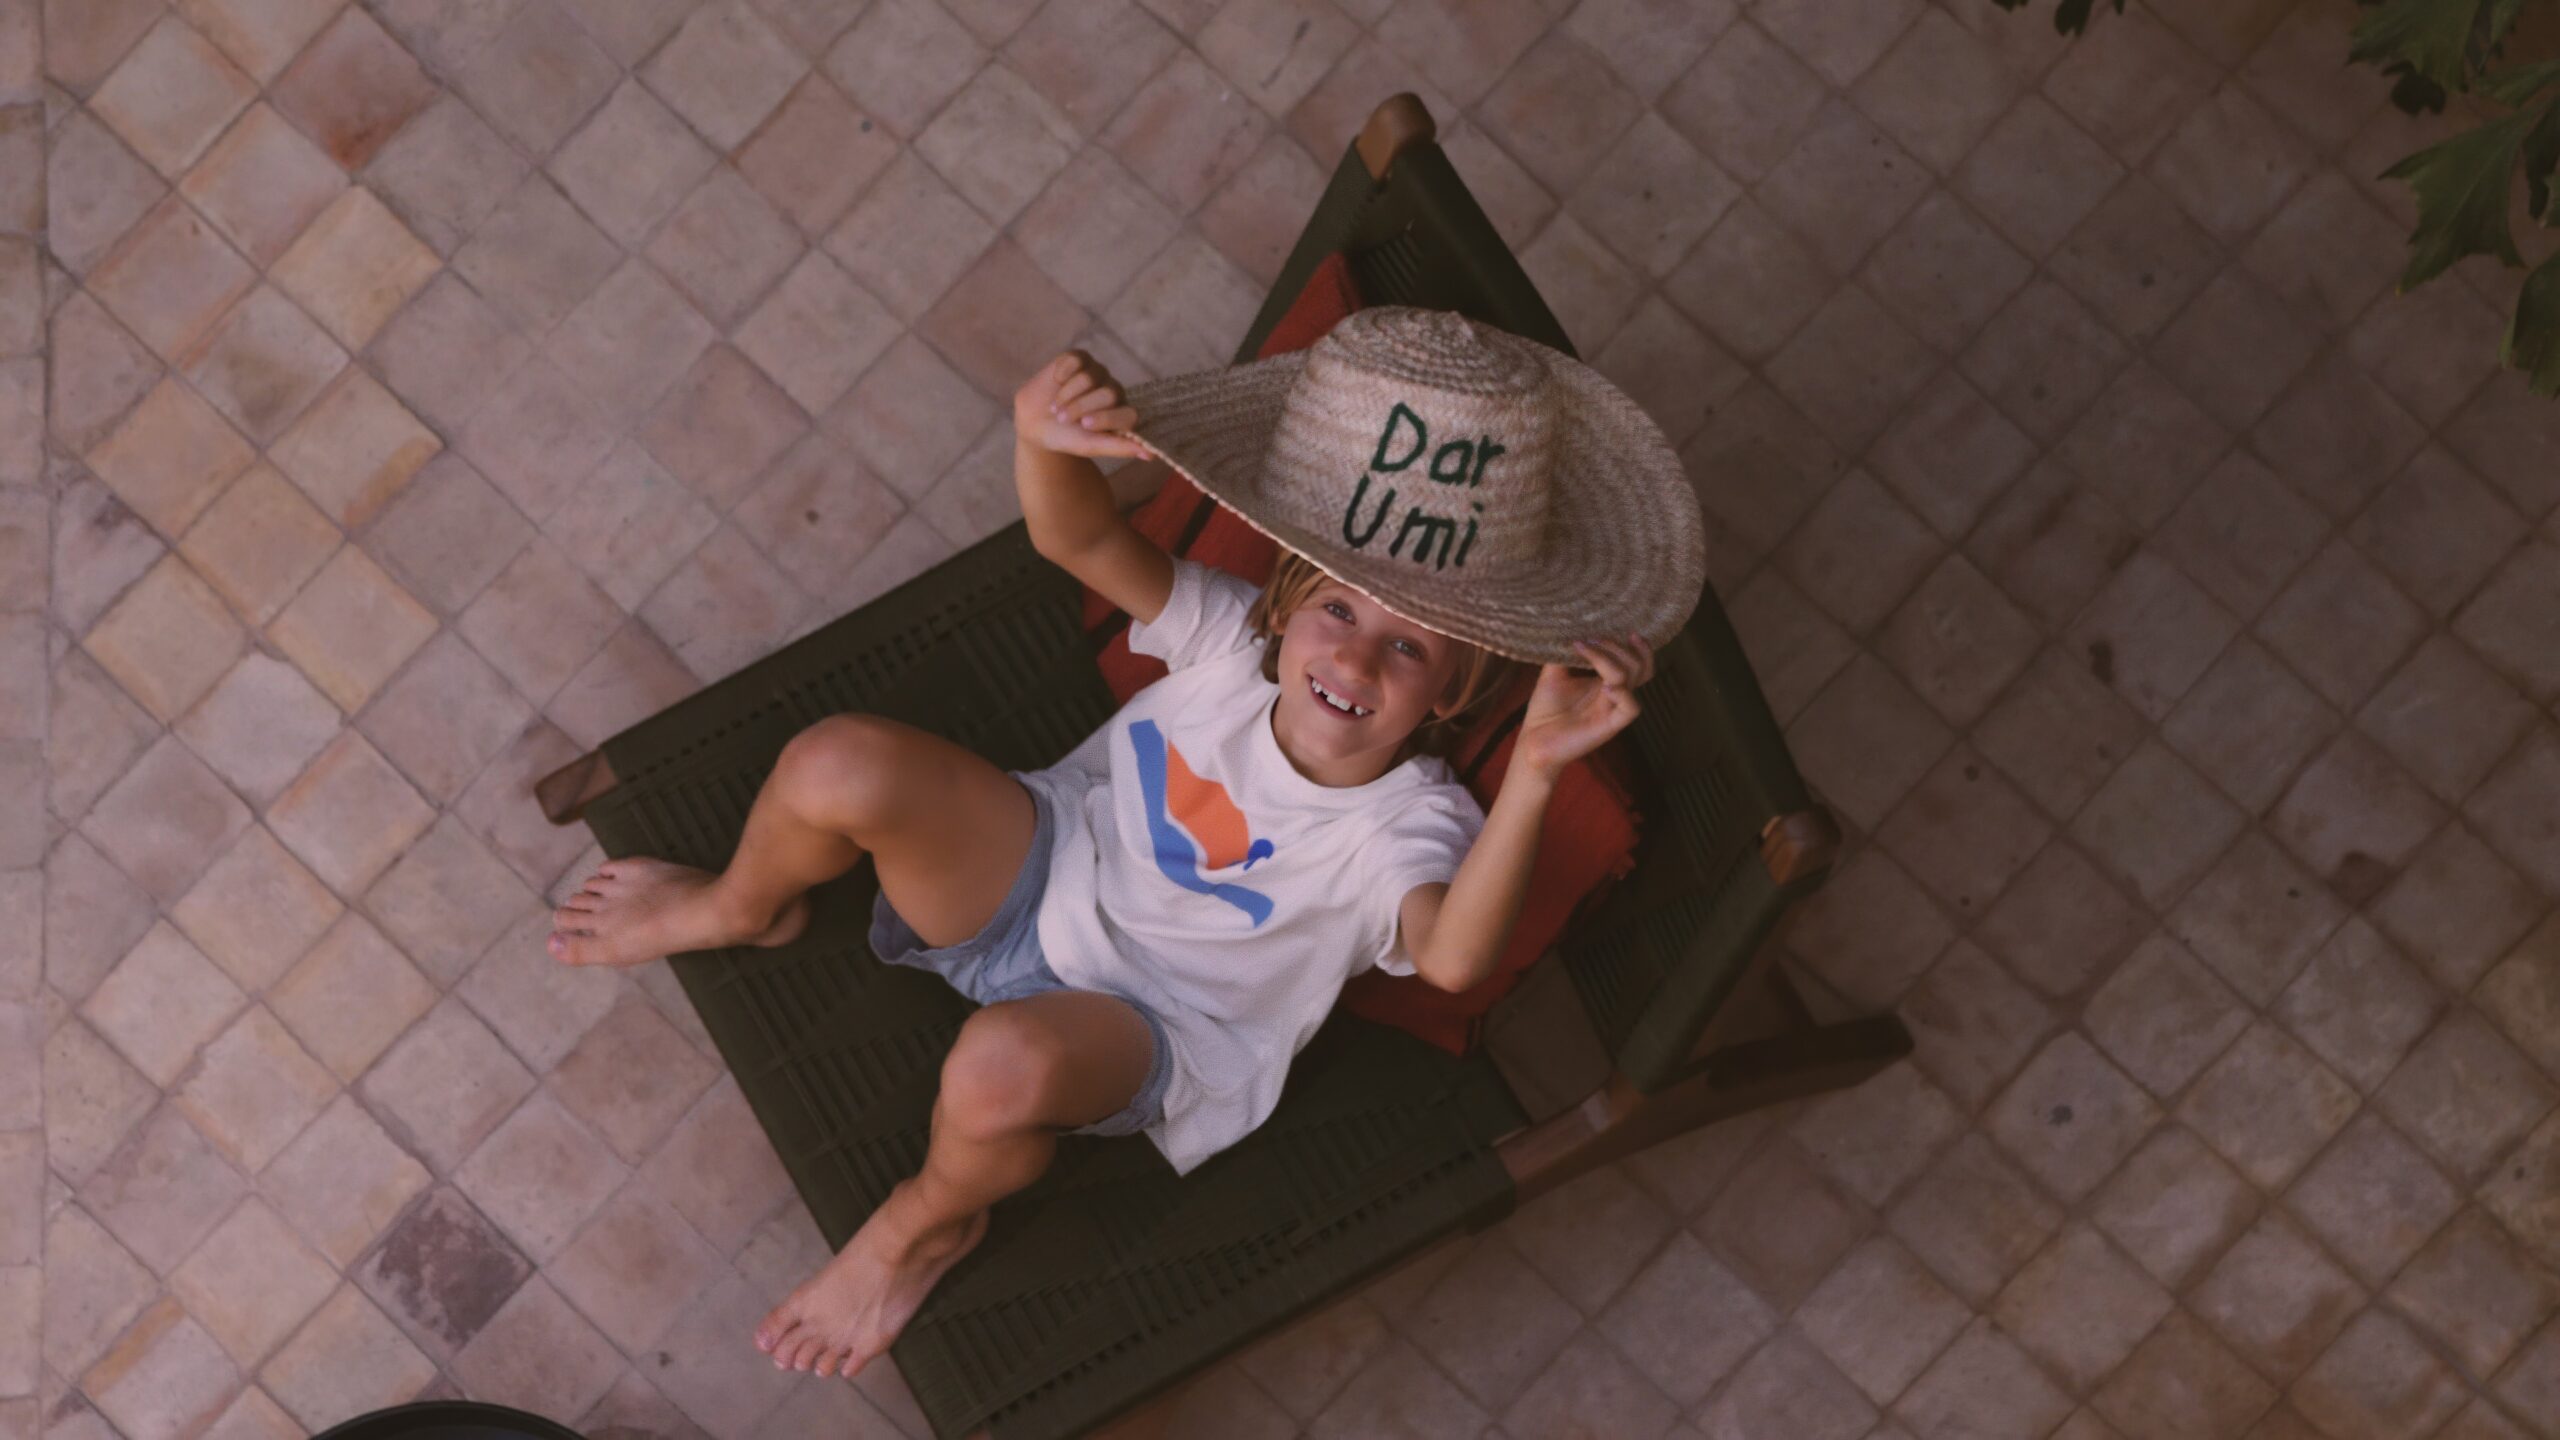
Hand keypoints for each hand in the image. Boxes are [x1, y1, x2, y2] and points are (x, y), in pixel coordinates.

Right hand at [1014, 351, 1150, 461]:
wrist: (1035, 423)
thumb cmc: (1066, 437)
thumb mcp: (1090, 446)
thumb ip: (1119, 447)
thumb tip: (1150, 455)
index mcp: (1122, 414)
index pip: (1128, 414)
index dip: (1106, 419)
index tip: (1085, 426)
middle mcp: (1113, 391)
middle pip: (1109, 394)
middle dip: (1081, 408)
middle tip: (1062, 419)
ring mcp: (1097, 372)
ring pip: (1089, 377)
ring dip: (1067, 395)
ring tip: (1056, 407)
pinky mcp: (1079, 358)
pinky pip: (1074, 361)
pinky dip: (1061, 375)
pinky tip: (1056, 383)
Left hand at [1515, 634, 1653, 781]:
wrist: (1533, 741)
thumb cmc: (1545, 710)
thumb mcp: (1553, 673)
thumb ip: (1562, 653)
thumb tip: (1565, 626)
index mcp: (1606, 681)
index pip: (1636, 662)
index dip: (1638, 646)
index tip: (1620, 628)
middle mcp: (1614, 693)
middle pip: (1639, 666)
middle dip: (1619, 647)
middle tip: (1594, 638)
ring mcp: (1613, 709)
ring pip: (1634, 680)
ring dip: (1614, 660)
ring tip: (1589, 649)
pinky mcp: (1609, 726)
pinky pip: (1631, 708)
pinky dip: (1623, 693)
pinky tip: (1604, 686)